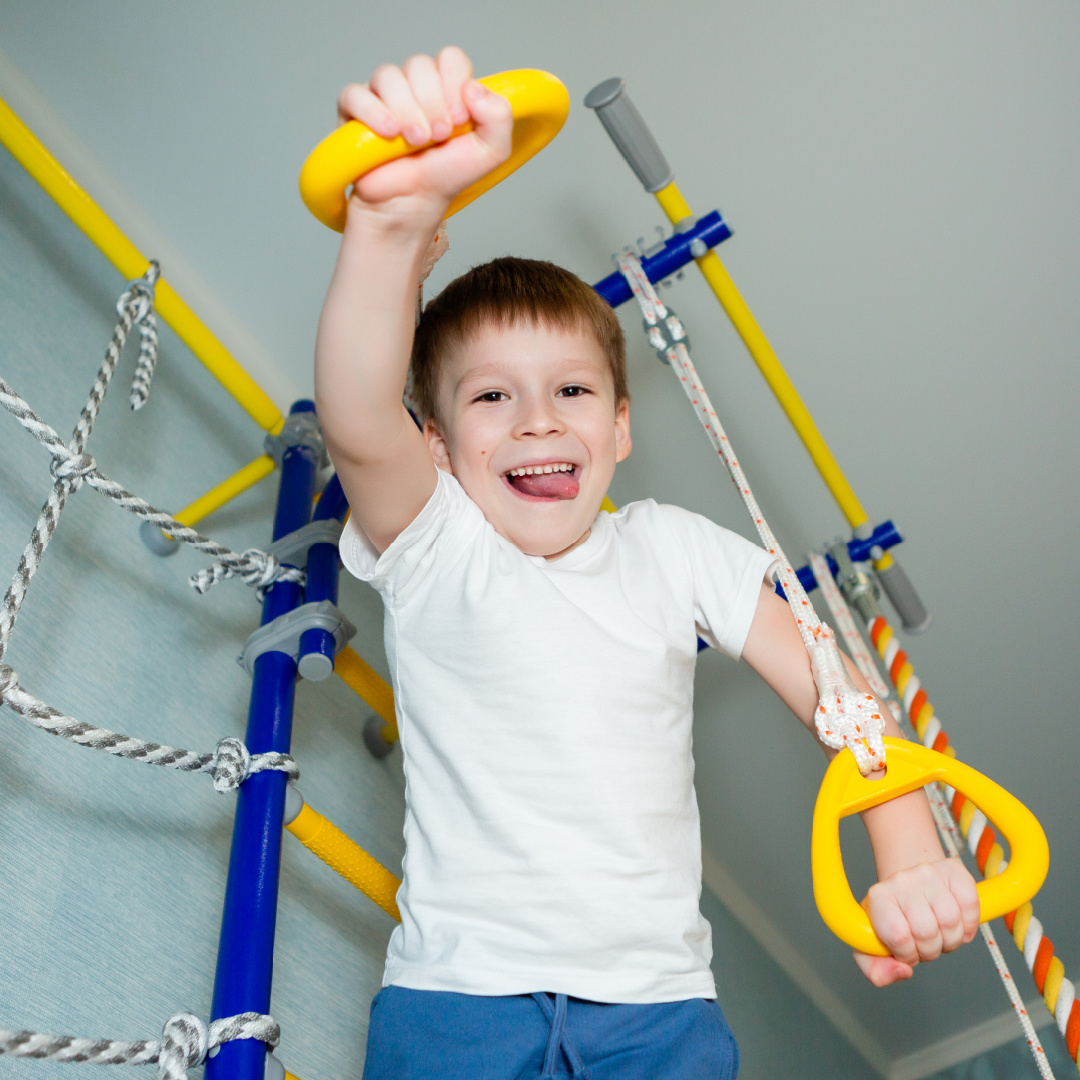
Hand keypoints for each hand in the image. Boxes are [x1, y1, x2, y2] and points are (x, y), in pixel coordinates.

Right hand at [336, 46, 512, 226]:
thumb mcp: (490, 153)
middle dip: (433, 102)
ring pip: (388, 76)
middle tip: (439, 136)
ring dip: (407, 110)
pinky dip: (373, 111)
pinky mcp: (354, 112)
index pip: (450, 59)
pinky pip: (354, 94)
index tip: (460, 119)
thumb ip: (499, 117)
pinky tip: (389, 133)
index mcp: (445, 87)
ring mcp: (382, 97)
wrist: (414, 204)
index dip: (455, 83)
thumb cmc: (446, 177)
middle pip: (419, 64)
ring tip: (416, 142)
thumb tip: (474, 88)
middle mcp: (413, 86)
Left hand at [854, 858, 979, 986]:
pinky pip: (970, 904)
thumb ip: (877, 971)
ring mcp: (927, 872)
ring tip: (939, 933)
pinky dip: (969, 923)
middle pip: (928, 932)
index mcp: (878, 898)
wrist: (908, 888)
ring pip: (951, 921)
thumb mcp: (874, 948)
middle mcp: (901, 880)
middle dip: (931, 950)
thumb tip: (902, 971)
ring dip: (951, 939)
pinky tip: (958, 923)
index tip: (906, 951)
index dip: (908, 954)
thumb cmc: (893, 921)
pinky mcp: (953, 869)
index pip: (899, 936)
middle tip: (925, 943)